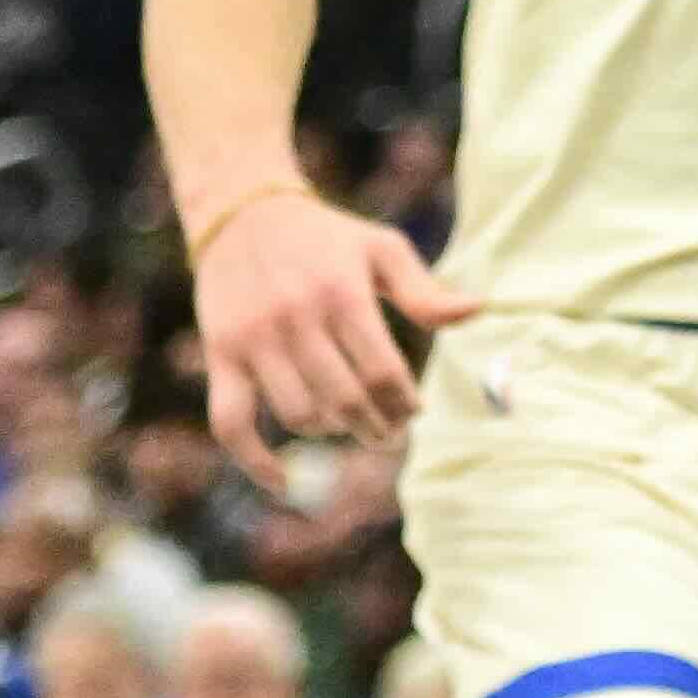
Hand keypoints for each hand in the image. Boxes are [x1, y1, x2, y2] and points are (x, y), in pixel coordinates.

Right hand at [191, 187, 466, 465]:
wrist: (243, 215)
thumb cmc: (327, 238)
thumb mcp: (382, 249)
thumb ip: (424, 290)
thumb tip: (476, 311)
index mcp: (342, 293)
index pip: (383, 372)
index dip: (404, 403)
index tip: (414, 411)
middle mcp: (296, 318)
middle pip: (344, 400)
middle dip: (375, 427)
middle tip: (389, 433)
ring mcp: (254, 340)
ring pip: (298, 414)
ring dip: (330, 432)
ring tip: (349, 424)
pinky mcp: (221, 355)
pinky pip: (230, 422)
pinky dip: (255, 460)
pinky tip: (284, 482)